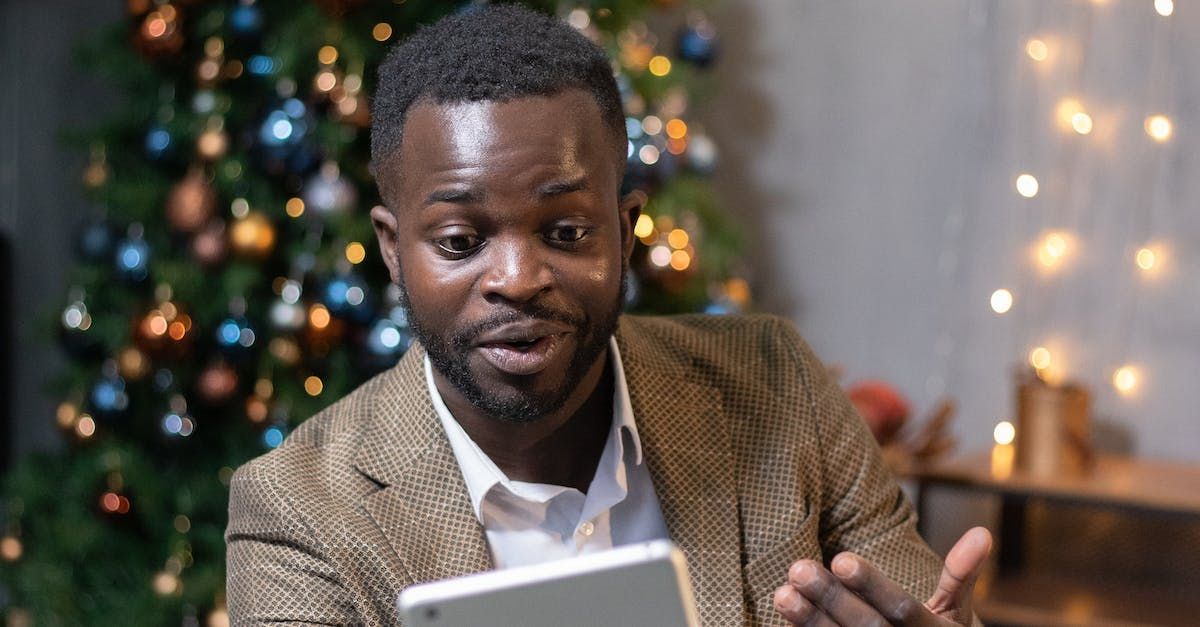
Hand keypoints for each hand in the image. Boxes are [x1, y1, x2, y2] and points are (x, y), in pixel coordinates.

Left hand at [773, 527, 991, 625]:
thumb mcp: (958, 613)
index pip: (899, 608)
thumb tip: (982, 532)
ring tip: (782, 593)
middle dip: (831, 599)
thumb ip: (962, 575)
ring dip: (809, 621)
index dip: (871, 585)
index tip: (841, 559)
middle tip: (798, 568)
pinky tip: (784, 619)